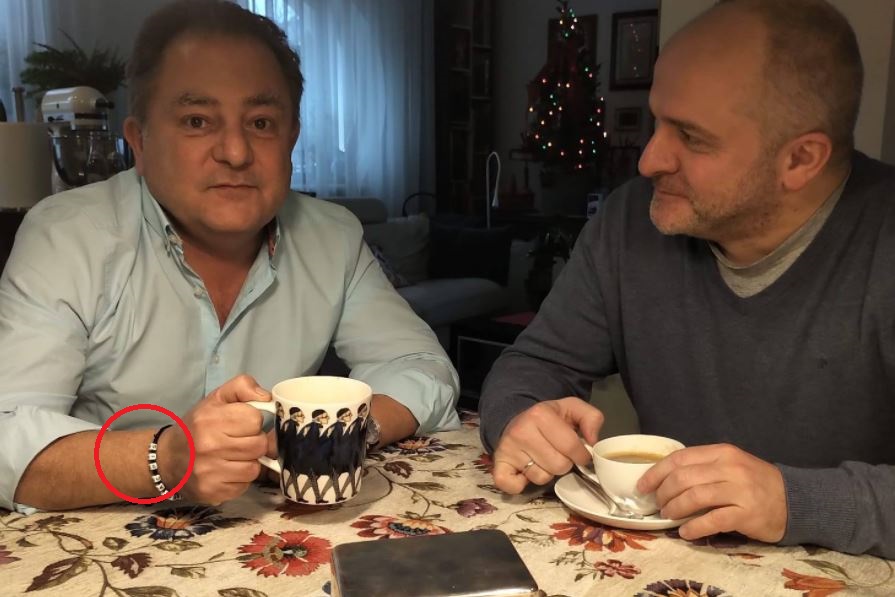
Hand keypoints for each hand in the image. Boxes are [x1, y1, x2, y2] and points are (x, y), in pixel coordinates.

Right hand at [160, 374, 270, 504]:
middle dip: (254, 442)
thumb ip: (243, 386)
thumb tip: (267, 397)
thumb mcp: (217, 398)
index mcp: (210, 419)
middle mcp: (208, 446)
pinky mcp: (212, 492)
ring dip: (249, 462)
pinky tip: (228, 471)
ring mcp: (210, 472)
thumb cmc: (198, 426)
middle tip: (240, 441)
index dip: (253, 421)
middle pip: (259, 445)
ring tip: (234, 456)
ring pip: (255, 468)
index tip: (242, 423)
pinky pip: (244, 485)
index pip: (255, 419)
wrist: (168, 459)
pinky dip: (240, 479)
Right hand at [492, 397, 602, 493]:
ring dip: (546, 473)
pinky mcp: (498, 466)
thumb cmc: (548, 418)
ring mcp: (508, 449)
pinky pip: (512, 486)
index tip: (579, 452)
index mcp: (540, 415)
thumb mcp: (572, 409)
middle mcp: (521, 431)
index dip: (581, 455)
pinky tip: (525, 473)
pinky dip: (521, 485)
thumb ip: (591, 418)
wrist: (516, 420)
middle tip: (557, 453)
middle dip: (564, 463)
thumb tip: (593, 441)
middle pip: (559, 465)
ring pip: (541, 478)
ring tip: (542, 459)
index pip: (572, 447)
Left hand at [637, 443, 786, 542]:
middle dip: (663, 493)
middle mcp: (730, 468)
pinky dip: (694, 527)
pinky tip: (686, 532)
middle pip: (683, 478)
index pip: (679, 458)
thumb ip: (703, 467)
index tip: (643, 486)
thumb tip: (665, 478)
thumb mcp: (730, 465)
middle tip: (658, 505)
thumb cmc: (755, 482)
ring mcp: (739, 490)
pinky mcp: (746, 513)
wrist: (794, 500)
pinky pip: (712, 520)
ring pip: (694, 497)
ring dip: (675, 508)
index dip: (656, 472)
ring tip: (669, 516)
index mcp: (722, 452)